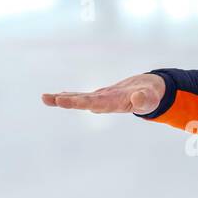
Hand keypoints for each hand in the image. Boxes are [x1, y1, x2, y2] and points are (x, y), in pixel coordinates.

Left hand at [42, 73, 165, 114]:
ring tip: (45, 98)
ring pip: (79, 100)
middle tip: (46, 98)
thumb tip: (137, 99)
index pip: (93, 103)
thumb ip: (145, 99)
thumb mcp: (151, 97)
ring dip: (62, 99)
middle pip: (81, 102)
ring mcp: (102, 101)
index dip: (77, 102)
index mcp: (114, 104)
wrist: (151, 93)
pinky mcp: (102, 96)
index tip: (62, 100)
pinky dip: (71, 96)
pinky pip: (83, 96)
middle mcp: (104, 104)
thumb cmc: (152, 95)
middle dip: (64, 101)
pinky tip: (59, 96)